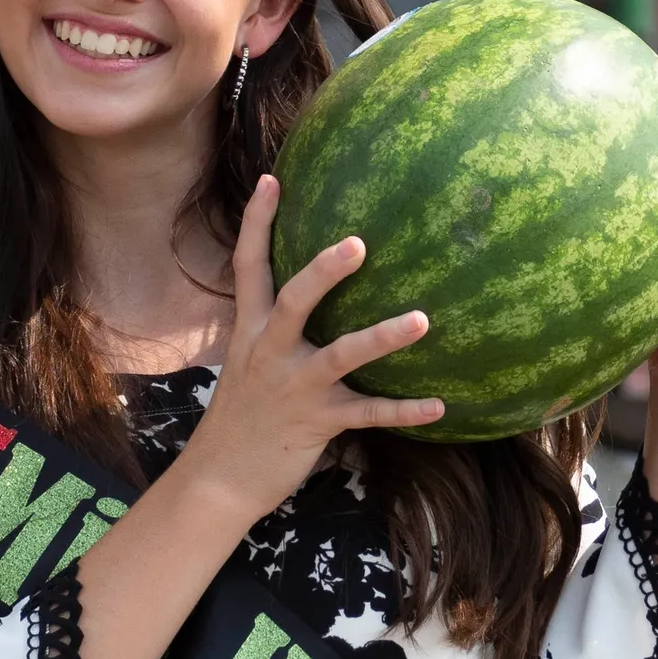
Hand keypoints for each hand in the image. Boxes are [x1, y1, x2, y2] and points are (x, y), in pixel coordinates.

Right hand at [176, 174, 441, 522]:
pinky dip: (403, 410)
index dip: (259, 222)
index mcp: (251, 331)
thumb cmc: (242, 416)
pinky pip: (367, 414)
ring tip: (423, 320)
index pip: (249, 267)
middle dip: (323, 272)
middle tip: (358, 243)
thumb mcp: (248, 362)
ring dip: (382, 337)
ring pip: (340, 355)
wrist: (219, 479)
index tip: (273, 179)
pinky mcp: (316, 424)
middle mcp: (270, 353)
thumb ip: (275, 328)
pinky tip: (438, 406)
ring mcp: (294, 388)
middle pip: (294, 302)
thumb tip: (308, 294)